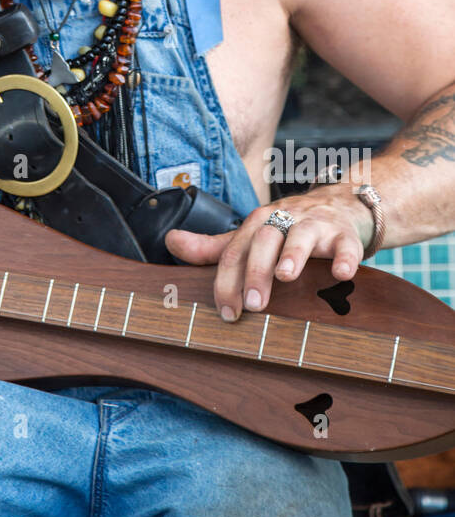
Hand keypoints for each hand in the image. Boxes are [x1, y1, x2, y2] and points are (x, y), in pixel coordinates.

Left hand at [164, 183, 373, 320]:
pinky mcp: (345, 234)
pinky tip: (341, 274)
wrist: (339, 203)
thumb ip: (214, 246)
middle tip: (253, 305)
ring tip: (286, 276)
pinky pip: (346, 244)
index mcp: (256, 224)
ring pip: (302, 236)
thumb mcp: (250, 235)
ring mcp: (315, 226)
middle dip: (256, 271)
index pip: (235, 251)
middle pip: (264, 240)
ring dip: (293, 255)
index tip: (226, 313)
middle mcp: (283, 220)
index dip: (227, 281)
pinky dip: (344, 258)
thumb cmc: (288, 227)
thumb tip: (170, 241)